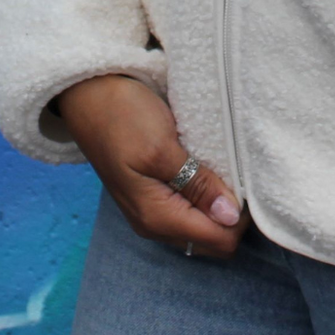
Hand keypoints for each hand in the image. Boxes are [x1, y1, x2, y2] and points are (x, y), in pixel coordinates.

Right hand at [53, 73, 246, 257]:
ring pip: (202, 226)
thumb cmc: (122, 116)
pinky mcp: (151, 195)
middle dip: (232, 213)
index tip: (245, 179)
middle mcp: (154, 224)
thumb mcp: (162, 147)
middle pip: (213, 240)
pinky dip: (204, 194)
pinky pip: (189, 210)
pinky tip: (207, 167)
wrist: (88, 94)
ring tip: (222, 166)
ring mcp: (151, 212)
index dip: (240, 215)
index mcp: (157, 218)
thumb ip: (197, 185)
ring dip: (218, 203)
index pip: (220, 240)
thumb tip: (230, 216)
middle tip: (237, 172)